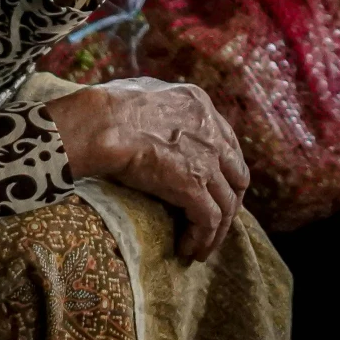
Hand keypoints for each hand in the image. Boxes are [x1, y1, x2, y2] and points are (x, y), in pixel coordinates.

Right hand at [43, 78, 248, 260]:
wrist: (102, 124)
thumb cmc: (106, 108)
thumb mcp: (143, 90)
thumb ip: (158, 103)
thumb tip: (148, 109)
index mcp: (200, 106)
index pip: (227, 144)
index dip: (225, 171)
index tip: (215, 188)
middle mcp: (211, 133)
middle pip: (237, 177)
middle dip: (229, 202)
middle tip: (214, 222)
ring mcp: (207, 161)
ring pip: (226, 205)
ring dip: (216, 231)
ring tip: (201, 248)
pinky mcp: (194, 187)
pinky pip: (208, 221)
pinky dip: (201, 239)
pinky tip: (187, 249)